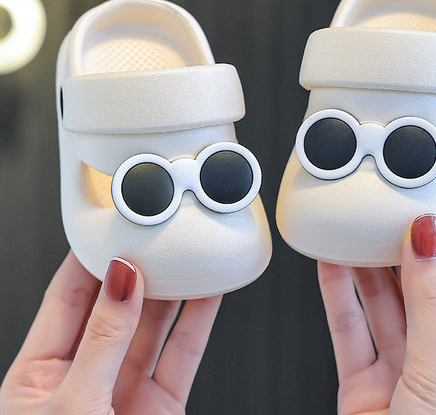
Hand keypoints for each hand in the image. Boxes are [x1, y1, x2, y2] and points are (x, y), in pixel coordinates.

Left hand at [0, 252, 220, 414]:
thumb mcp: (72, 406)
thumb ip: (103, 339)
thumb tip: (120, 279)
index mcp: (39, 372)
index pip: (68, 296)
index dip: (91, 257)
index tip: (112, 225)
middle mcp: (84, 374)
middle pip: (116, 304)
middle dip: (138, 267)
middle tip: (157, 233)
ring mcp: (125, 388)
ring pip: (154, 324)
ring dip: (173, 289)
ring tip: (187, 253)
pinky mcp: (162, 403)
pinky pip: (183, 352)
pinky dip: (199, 321)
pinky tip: (209, 292)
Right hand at [318, 216, 435, 413]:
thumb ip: (428, 303)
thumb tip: (426, 242)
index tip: (427, 206)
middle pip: (421, 288)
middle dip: (402, 250)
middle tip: (386, 215)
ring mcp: (403, 368)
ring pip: (382, 305)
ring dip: (365, 268)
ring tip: (353, 232)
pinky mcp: (365, 380)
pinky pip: (349, 328)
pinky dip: (337, 295)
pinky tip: (330, 265)